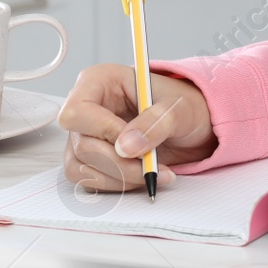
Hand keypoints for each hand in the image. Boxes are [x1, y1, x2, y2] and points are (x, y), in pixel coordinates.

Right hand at [56, 64, 217, 192]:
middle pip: (81, 145)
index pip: (77, 112)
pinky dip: (117, 185)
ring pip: (81, 168)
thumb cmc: (183, 107)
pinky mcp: (89, 159)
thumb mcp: (179, 108)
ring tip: (152, 172)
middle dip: (120, 163)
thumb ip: (156, 123)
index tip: (134, 144)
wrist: (191, 127)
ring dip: (120, 178)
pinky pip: (89, 180)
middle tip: (152, 166)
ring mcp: (84, 135)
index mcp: (99, 82)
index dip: (104, 131)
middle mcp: (85, 108)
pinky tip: (141, 177)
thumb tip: (126, 147)